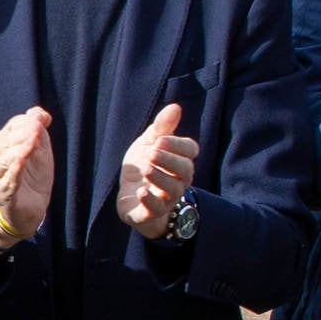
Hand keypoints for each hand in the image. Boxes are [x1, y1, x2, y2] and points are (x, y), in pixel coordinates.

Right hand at [0, 106, 55, 243]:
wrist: (30, 209)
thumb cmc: (33, 177)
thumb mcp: (40, 151)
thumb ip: (39, 131)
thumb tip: (40, 113)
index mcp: (3, 145)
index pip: (11, 127)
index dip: (24, 122)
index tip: (41, 120)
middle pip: (4, 140)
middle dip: (21, 133)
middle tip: (38, 128)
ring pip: (3, 158)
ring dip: (18, 148)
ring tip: (33, 141)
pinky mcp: (1, 193)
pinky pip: (6, 179)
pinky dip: (13, 169)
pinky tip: (21, 160)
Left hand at [116, 101, 197, 240]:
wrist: (130, 196)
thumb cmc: (145, 165)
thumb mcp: (149, 143)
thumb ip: (161, 127)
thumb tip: (175, 106)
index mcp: (180, 160)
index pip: (190, 151)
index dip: (178, 145)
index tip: (160, 140)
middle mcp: (179, 181)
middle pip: (185, 171)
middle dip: (169, 160)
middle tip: (152, 153)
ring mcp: (167, 199)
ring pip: (173, 190)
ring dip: (160, 178)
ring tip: (146, 169)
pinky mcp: (151, 213)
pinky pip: (156, 210)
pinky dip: (150, 201)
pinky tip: (141, 191)